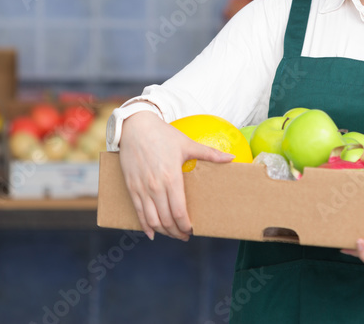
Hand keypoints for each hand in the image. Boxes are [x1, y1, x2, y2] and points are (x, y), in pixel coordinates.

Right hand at [117, 110, 234, 241]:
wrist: (136, 127)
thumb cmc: (163, 135)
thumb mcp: (187, 144)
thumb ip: (210, 154)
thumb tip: (232, 158)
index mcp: (171, 178)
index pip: (179, 211)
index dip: (185, 226)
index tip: (192, 230)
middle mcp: (156, 187)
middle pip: (166, 220)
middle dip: (176, 232)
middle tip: (184, 236)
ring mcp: (142, 188)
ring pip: (152, 220)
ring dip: (163, 232)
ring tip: (172, 234)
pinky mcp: (131, 187)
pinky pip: (138, 213)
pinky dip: (145, 226)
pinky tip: (151, 232)